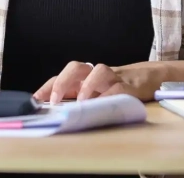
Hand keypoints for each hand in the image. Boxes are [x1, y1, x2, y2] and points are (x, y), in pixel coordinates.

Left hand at [34, 61, 169, 102]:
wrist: (148, 78)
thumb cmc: (115, 89)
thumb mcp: (93, 95)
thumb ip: (77, 101)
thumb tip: (55, 115)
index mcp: (84, 78)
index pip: (61, 77)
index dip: (47, 87)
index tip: (35, 100)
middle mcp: (95, 74)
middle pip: (76, 67)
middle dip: (62, 82)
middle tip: (54, 100)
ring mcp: (113, 77)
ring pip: (99, 71)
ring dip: (88, 85)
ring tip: (82, 102)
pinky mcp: (129, 86)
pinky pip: (118, 87)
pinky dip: (109, 95)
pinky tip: (104, 105)